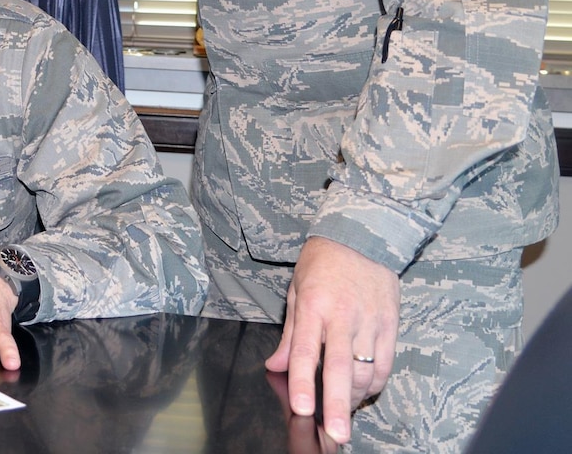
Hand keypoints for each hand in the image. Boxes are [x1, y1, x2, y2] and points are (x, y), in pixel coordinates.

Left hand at [265, 236, 398, 444]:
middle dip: (338, 405)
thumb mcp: (296, 291)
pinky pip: (386, 364)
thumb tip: (276, 367)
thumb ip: (290, 334)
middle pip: (341, 368)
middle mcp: (343, 316)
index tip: (301, 407)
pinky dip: (375, 383)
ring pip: (366, 370)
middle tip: (337, 434)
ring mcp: (371, 320)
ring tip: (344, 413)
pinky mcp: (392, 323)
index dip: (303, 381)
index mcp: (314, 306)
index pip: (306, 351)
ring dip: (355, 397)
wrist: (362, 235)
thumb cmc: (322, 263)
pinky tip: (364, 392)